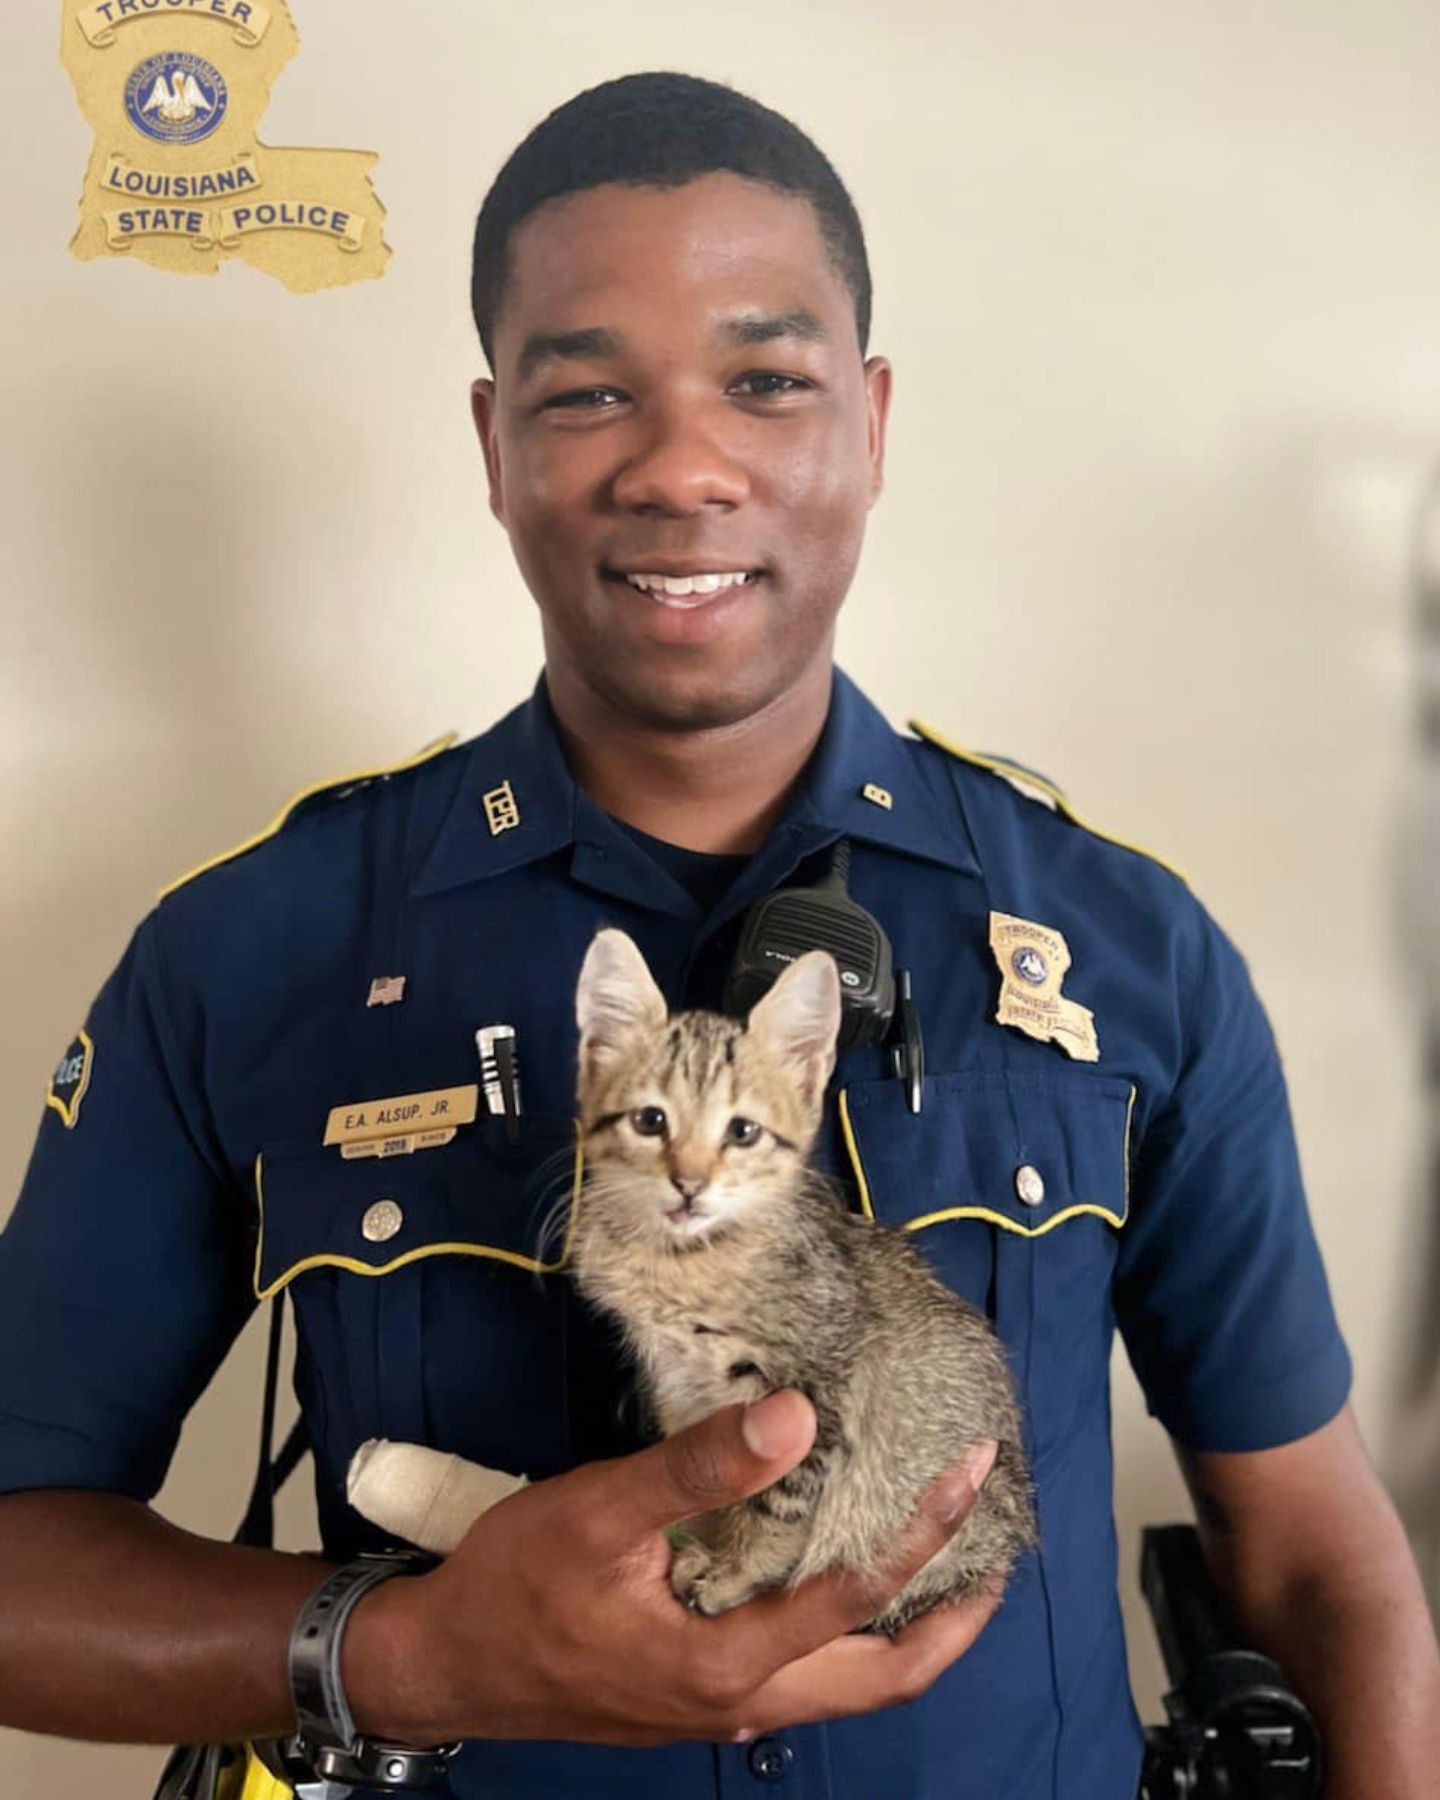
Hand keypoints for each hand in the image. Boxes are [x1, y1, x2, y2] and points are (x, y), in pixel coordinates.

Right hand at [345, 1389, 1000, 1747]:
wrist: (444, 1663)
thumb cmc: (517, 1585)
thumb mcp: (598, 1513)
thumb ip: (697, 1468)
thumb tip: (798, 1418)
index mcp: (728, 1665)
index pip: (858, 1597)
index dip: (926, 1531)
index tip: (970, 1469)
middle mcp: (741, 1703)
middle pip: (883, 1679)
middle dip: (951, 1616)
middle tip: (995, 1545)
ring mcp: (720, 1708)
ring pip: (847, 1686)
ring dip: (907, 1630)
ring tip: (944, 1562)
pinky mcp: (699, 1694)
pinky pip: (806, 1675)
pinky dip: (850, 1631)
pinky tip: (842, 1574)